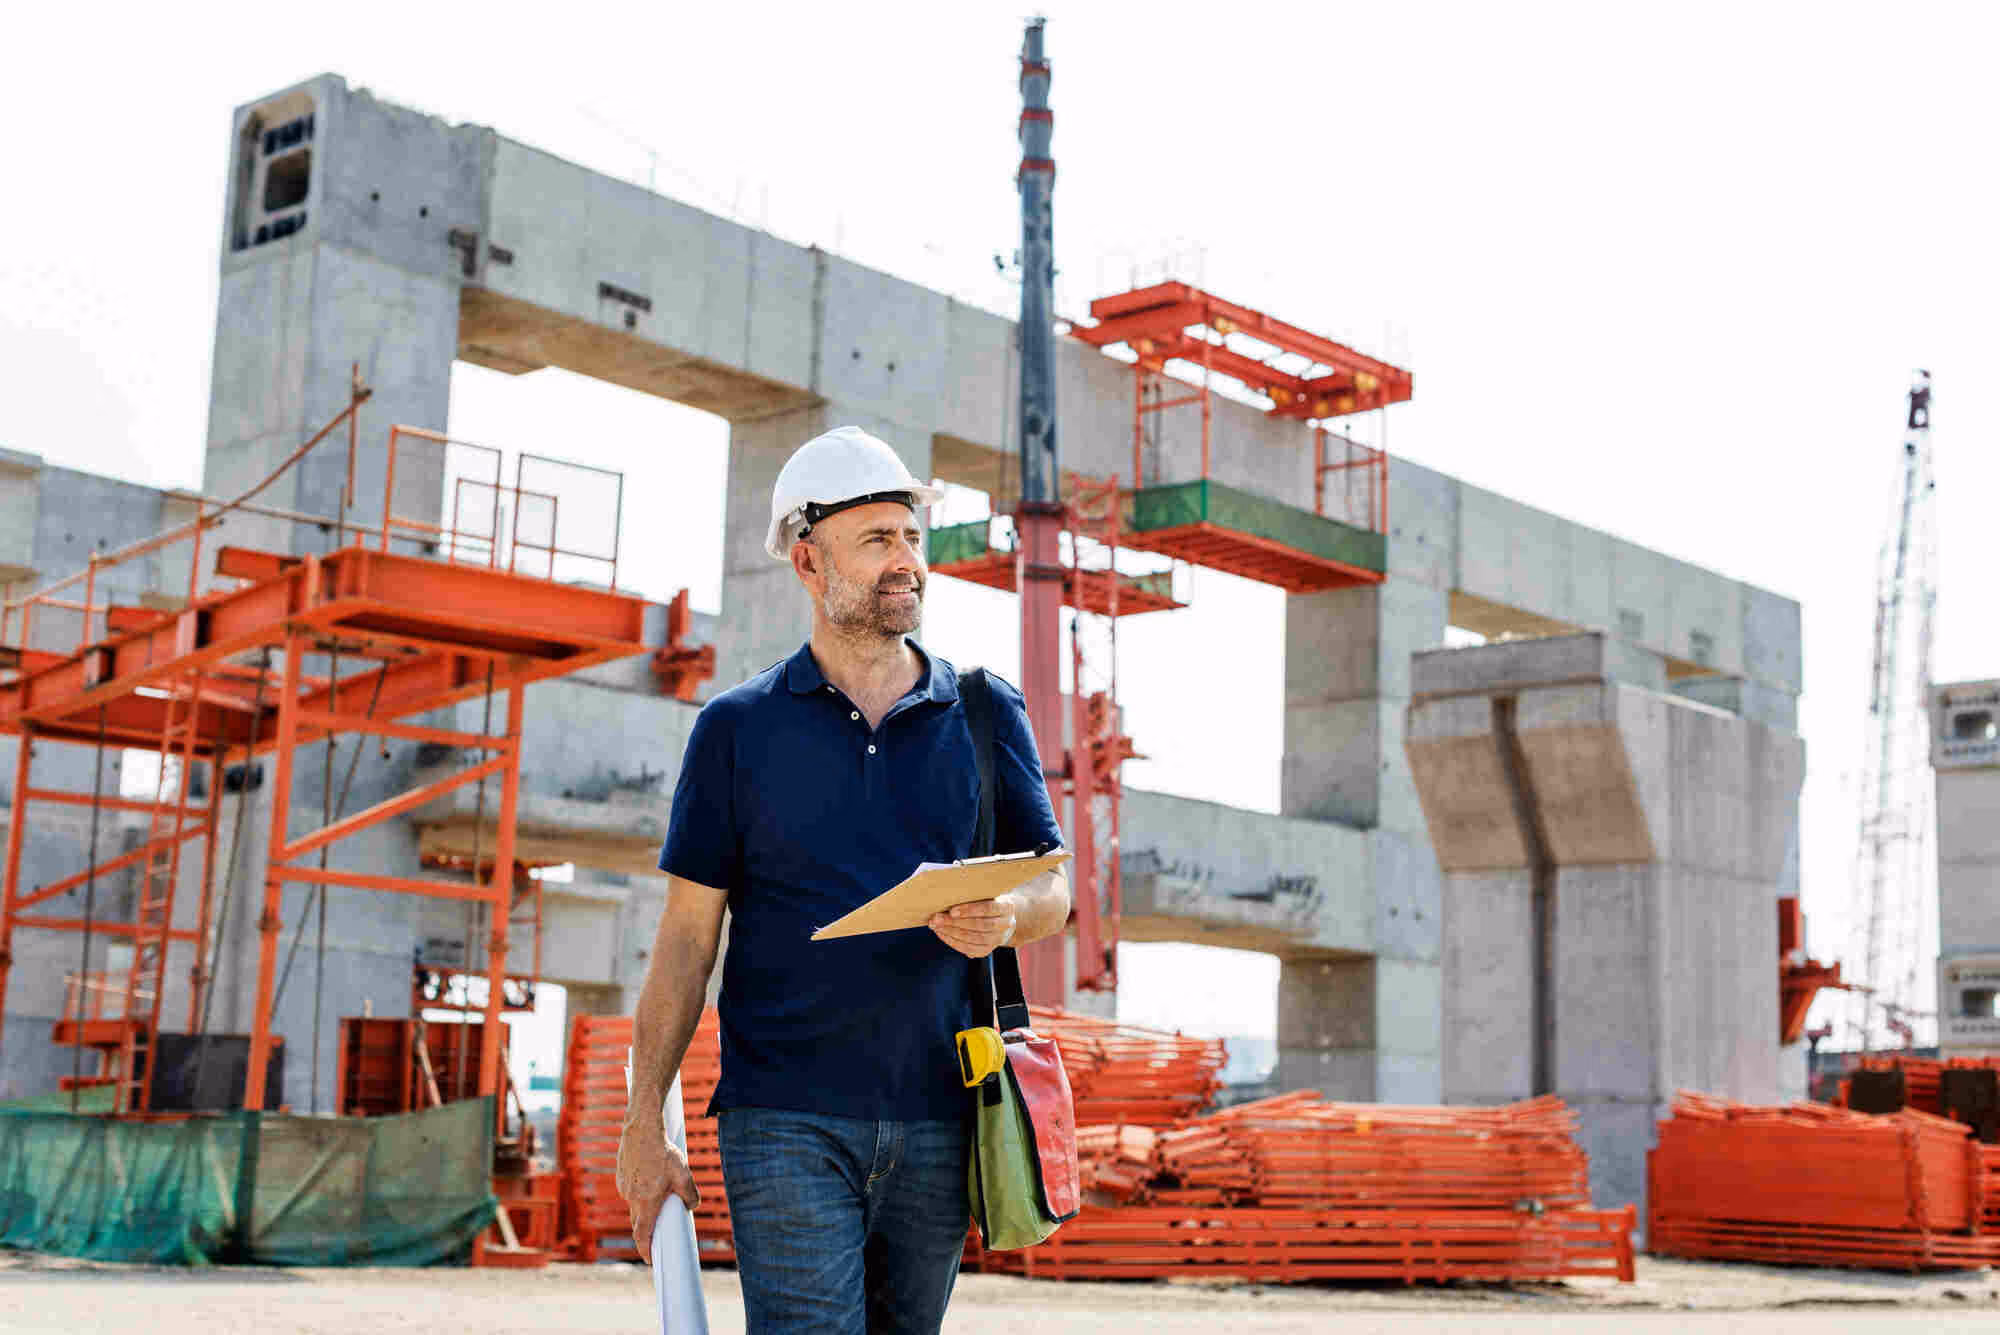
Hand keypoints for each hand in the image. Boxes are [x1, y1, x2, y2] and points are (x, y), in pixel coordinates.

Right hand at [616, 1117, 698, 1264]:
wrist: (641, 1129)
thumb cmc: (663, 1152)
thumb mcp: (683, 1174)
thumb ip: (690, 1194)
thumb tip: (691, 1206)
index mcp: (647, 1201)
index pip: (643, 1234)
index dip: (646, 1250)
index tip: (650, 1260)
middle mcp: (632, 1197)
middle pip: (638, 1222)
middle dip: (648, 1230)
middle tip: (658, 1235)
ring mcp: (624, 1187)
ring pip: (634, 1205)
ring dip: (644, 1207)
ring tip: (658, 1195)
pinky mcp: (621, 1177)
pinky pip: (631, 1191)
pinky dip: (640, 1192)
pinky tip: (649, 1179)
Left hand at [928, 893, 1018, 958]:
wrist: (1003, 919)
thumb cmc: (989, 902)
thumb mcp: (987, 895)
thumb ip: (974, 896)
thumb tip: (949, 896)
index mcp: (1006, 907)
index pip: (988, 908)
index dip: (970, 910)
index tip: (952, 910)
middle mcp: (1005, 925)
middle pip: (979, 925)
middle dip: (955, 922)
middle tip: (937, 918)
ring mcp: (998, 939)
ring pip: (974, 938)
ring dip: (952, 933)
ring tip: (937, 926)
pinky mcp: (988, 950)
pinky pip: (970, 949)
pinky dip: (954, 942)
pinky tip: (943, 934)